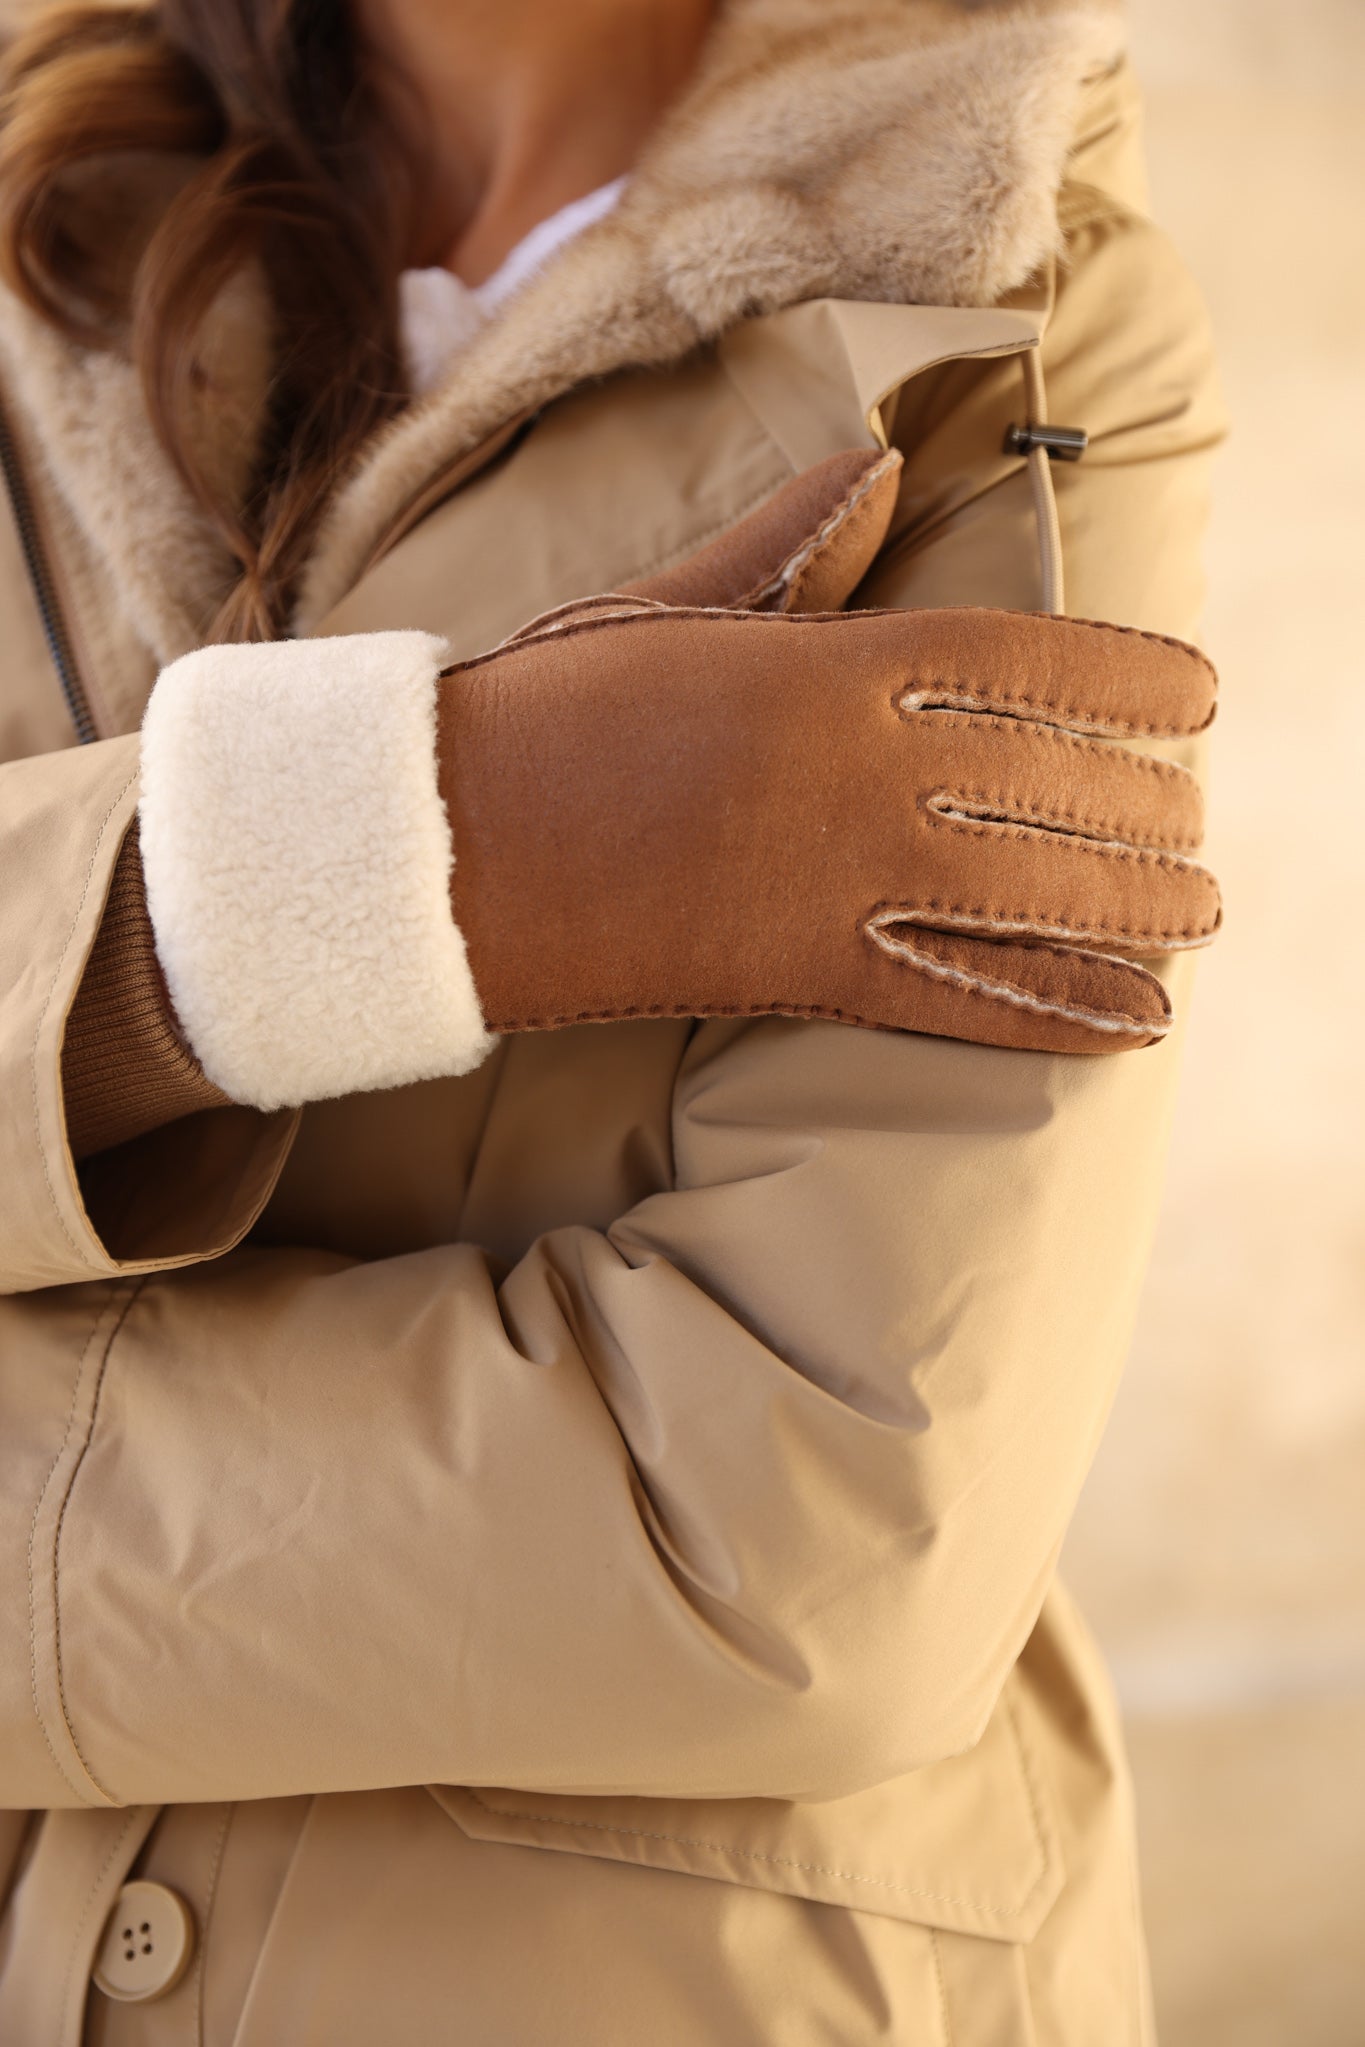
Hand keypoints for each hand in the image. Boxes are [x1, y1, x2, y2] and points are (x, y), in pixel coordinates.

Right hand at [440, 597, 1217, 1057]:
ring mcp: (838, 878)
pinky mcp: (800, 975)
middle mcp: (859, 767)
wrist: (441, 843)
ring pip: (1031, 892)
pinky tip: (1133, 1025)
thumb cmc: (549, 711)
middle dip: (1143, 809)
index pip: (1029, 660)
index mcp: (831, 663)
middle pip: (1051, 784)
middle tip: (1199, 830)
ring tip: (1198, 914)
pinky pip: (962, 998)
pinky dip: (1056, 1014)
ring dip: (1131, 909)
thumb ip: (795, 548)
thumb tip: (881, 466)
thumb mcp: (673, 605)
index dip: (1130, 682)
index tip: (1201, 699)